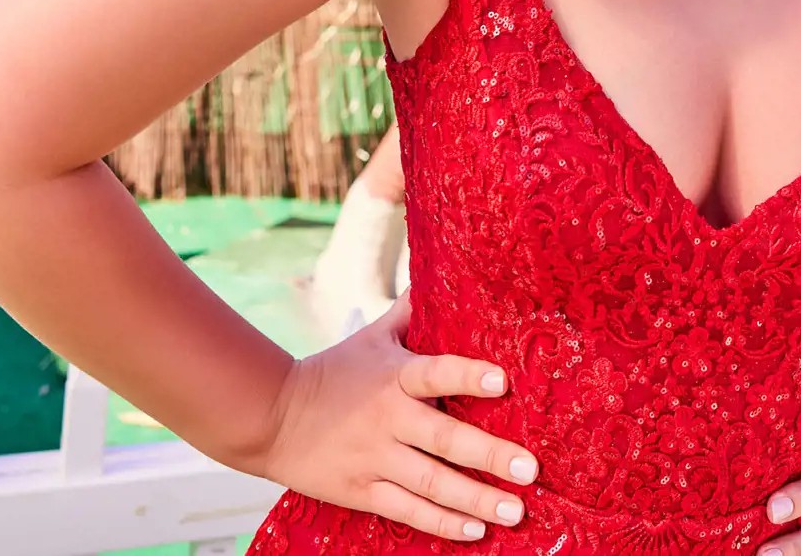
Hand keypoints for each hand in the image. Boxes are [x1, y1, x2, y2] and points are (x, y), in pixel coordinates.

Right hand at [246, 286, 538, 541]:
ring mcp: (374, 459)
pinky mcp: (361, 491)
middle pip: (443, 440)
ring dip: (476, 499)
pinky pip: (407, 511)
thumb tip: (440, 269)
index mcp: (393, 377)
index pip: (435, 373)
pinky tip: (475, 530)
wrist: (270, 418)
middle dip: (490, 455)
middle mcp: (387, 419)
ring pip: (431, 483)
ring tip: (515, 510)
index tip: (503, 382)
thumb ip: (408, 312)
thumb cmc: (332, 373)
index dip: (468, 376)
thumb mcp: (371, 338)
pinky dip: (441, 523)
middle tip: (530, 469)